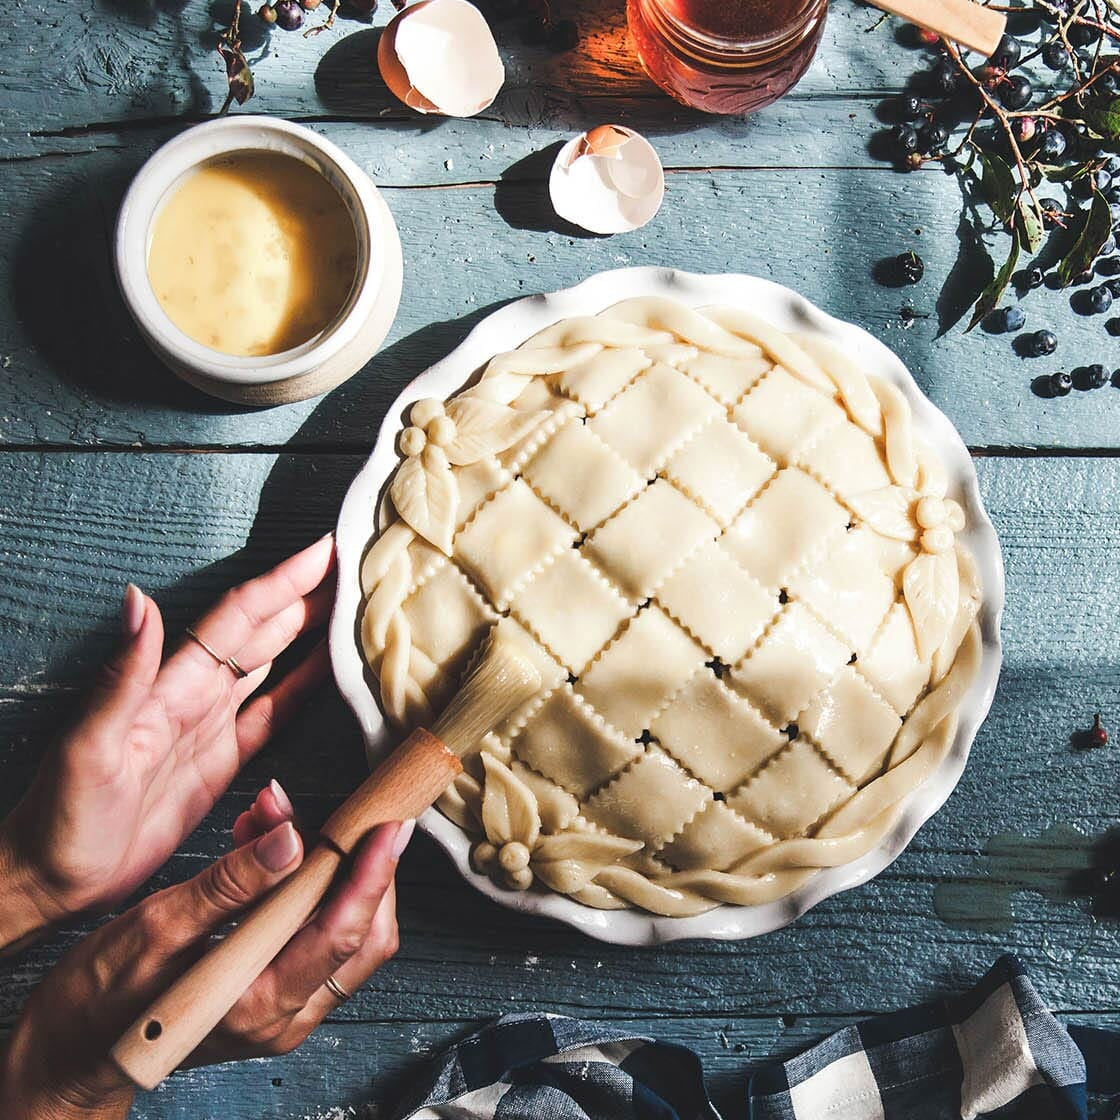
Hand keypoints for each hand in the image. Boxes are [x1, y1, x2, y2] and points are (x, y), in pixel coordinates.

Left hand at [0, 535, 335, 950]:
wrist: (55, 876)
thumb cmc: (62, 816)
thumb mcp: (88, 746)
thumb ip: (123, 675)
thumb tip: (137, 599)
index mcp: (171, 685)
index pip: (238, 617)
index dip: (283, 583)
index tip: (324, 551)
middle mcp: (196, 694)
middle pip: (263, 629)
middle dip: (308, 595)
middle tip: (356, 568)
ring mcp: (211, 725)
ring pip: (272, 662)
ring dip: (310, 631)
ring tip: (352, 607)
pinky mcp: (223, 761)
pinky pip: (273, 713)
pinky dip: (304, 688)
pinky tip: (330, 672)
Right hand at [0, 796, 408, 1119]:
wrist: (72, 1054)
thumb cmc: (101, 999)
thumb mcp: (154, 931)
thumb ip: (227, 886)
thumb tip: (289, 839)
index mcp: (257, 1002)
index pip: (341, 933)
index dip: (373, 875)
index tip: (389, 825)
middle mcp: (285, 1015)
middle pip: (366, 939)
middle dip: (365, 869)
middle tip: (349, 813)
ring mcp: (285, 1011)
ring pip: (349, 938)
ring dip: (335, 873)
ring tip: (287, 820)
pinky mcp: (277, 998)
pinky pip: (318, 940)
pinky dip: (311, 890)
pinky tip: (276, 849)